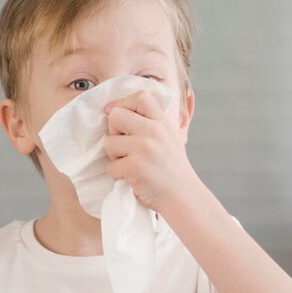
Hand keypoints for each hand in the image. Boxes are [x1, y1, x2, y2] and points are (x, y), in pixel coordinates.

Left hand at [103, 88, 196, 213]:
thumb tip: (115, 111)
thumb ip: (151, 124)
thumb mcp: (170, 137)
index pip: (140, 97)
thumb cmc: (171, 169)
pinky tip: (131, 178)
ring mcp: (144, 148)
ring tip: (130, 164)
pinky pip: (111, 166)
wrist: (183, 196)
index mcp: (162, 122)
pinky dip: (117, 175)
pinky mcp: (135, 167)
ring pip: (108, 143)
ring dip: (114, 156)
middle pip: (116, 116)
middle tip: (123, 147)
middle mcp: (154, 131)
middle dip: (113, 132)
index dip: (123, 103)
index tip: (116, 115)